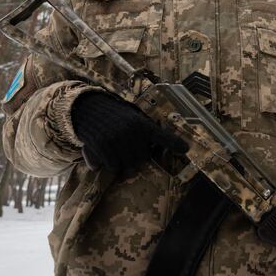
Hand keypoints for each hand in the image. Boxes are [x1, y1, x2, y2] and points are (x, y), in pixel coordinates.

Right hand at [71, 91, 188, 172]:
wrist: (89, 109)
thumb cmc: (114, 117)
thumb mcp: (133, 119)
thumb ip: (144, 134)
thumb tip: (178, 148)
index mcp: (142, 124)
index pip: (161, 136)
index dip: (173, 143)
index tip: (186, 149)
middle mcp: (132, 131)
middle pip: (142, 159)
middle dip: (135, 159)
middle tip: (127, 151)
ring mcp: (118, 138)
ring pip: (126, 165)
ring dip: (122, 163)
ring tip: (115, 152)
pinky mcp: (104, 145)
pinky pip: (112, 165)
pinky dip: (109, 164)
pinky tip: (105, 154)